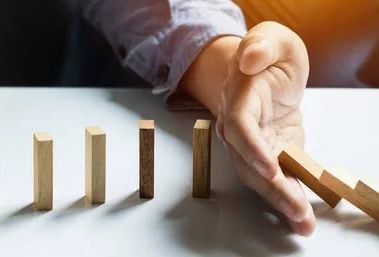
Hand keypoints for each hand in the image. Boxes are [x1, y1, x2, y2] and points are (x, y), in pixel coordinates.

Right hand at [215, 21, 313, 235]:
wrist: (264, 71)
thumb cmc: (269, 53)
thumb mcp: (271, 38)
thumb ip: (261, 45)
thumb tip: (247, 59)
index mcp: (239, 96)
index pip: (239, 126)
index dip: (252, 148)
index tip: (270, 167)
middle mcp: (239, 126)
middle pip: (248, 161)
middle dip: (271, 188)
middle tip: (295, 209)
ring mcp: (254, 143)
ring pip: (260, 176)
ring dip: (280, 200)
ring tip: (303, 223)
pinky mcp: (271, 153)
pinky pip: (278, 177)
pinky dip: (289, 198)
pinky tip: (302, 219)